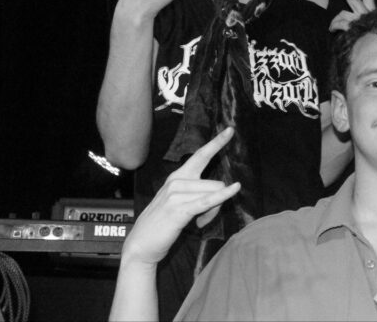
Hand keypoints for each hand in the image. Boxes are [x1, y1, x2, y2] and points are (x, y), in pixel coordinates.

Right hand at [121, 127, 240, 266]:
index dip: (216, 143)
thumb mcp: (179, 204)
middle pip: (215, 183)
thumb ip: (197, 194)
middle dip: (217, 202)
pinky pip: (208, 200)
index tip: (230, 130)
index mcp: (177, 177)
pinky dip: (223, 196)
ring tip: (198, 223)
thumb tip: (220, 193)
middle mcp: (176, 181)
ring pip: (214, 194)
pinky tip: (235, 189)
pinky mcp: (180, 209)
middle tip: (204, 218)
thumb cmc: (162, 225)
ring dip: (213, 212)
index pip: (200, 155)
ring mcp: (176, 194)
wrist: (141, 245)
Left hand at [328, 0, 375, 31]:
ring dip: (335, 19)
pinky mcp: (352, 28)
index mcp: (373, 10)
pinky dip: (334, 27)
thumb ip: (374, 23)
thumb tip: (363, 25)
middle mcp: (365, 12)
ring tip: (332, 26)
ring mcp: (358, 20)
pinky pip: (339, 24)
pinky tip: (332, 30)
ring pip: (341, 13)